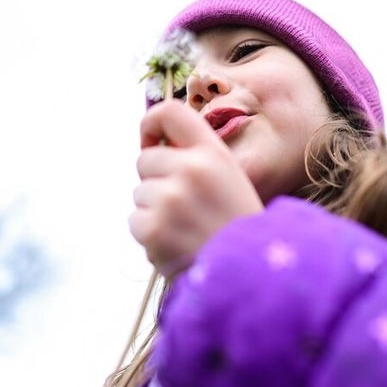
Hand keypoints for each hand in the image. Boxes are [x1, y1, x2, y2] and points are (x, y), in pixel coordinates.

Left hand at [129, 99, 263, 276]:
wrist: (251, 274)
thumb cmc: (239, 226)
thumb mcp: (230, 179)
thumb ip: (198, 158)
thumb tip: (155, 148)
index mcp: (213, 153)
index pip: (170, 112)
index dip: (151, 124)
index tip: (151, 141)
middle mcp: (190, 169)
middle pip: (145, 160)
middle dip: (157, 181)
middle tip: (186, 206)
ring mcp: (169, 198)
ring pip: (140, 193)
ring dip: (154, 211)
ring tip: (187, 229)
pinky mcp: (153, 228)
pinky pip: (135, 221)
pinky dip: (151, 235)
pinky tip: (178, 244)